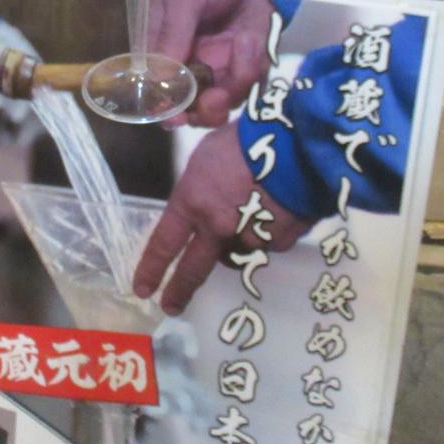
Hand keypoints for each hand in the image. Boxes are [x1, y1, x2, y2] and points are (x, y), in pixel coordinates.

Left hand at [133, 123, 310, 314]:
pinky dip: (269, 229)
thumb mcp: (209, 154)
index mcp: (194, 202)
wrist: (301, 143)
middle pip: (194, 269)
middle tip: (170, 306)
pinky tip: (278, 207)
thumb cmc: (249, 137)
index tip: (142, 289)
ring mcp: (251, 239)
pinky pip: (268, 241)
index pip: (164, 243)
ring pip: (237, 250)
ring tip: (250, 210)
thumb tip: (204, 202)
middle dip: (179, 290)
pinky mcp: (282, 241)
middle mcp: (219, 228)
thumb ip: (201, 186)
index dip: (152, 269)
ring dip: (236, 241)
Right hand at [148, 0, 272, 126]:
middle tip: (214, 100)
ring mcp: (217, 73)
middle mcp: (186, 70)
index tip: (174, 116)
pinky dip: (250, 65)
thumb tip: (158, 78)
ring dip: (232, 86)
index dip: (164, 110)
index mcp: (161, 53)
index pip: (155, 93)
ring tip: (243, 45)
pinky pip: (248, 85)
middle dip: (202, 112)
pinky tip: (249, 38)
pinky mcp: (245, 71)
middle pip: (189, 110)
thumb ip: (172, 34)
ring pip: (221, 104)